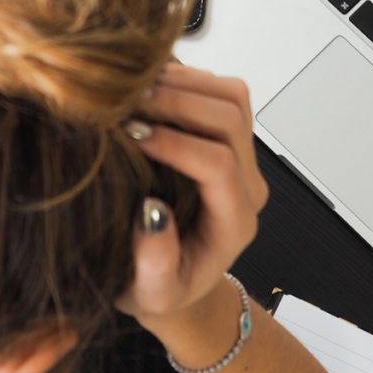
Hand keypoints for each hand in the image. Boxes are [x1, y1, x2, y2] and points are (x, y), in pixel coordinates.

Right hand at [116, 62, 266, 324]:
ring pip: (232, 97)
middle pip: (231, 119)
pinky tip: (145, 87)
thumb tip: (151, 213)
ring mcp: (242, 157)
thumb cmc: (161, 288)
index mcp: (234, 222)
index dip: (176, 143)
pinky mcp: (228, 137)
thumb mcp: (152, 294)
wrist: (177, 279)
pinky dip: (185, 79)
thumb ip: (155, 265)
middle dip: (178, 102)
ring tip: (133, 89)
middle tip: (126, 103)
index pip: (218, 165)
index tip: (130, 135)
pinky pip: (220, 92)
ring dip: (183, 83)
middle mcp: (247, 184)